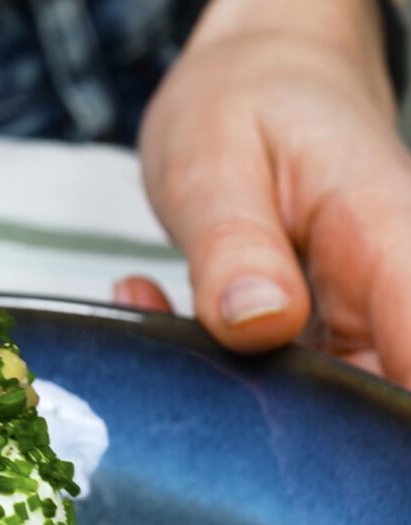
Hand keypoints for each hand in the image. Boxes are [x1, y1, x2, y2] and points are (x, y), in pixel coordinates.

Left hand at [138, 0, 410, 386]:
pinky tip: (157, 313)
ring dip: (230, 389)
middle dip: (281, 419)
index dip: (379, 410)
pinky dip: (211, 370)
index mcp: (384, 232)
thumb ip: (234, 245)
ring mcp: (353, 321)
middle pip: (375, 397)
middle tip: (193, 368)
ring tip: (160, 318)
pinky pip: (275, 384)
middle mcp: (385, 288)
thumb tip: (257, 324)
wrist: (256, 84)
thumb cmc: (243, 105)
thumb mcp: (216, 162)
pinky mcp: (316, 340)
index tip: (299, 422)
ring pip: (319, 403)